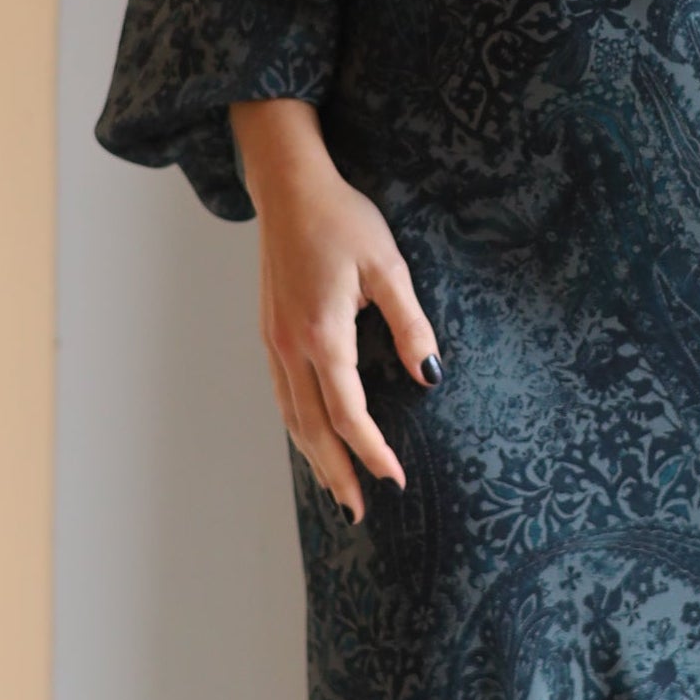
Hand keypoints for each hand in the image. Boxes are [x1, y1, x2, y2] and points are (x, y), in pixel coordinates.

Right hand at [231, 96, 439, 522]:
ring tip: (338, 491)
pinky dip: (299, 428)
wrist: (289, 187)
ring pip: (291, 416)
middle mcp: (289, 345)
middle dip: (337, 472)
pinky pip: (283, 395)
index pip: (347, 412)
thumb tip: (429, 376)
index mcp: (322, 333)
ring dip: (314, 457)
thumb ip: (410, 324)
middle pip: (312, 428)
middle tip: (360, 512)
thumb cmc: (342, 220)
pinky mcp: (270, 331)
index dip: (371, 450)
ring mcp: (274, 340)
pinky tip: (314, 440)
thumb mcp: (389, 266)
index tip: (396, 478)